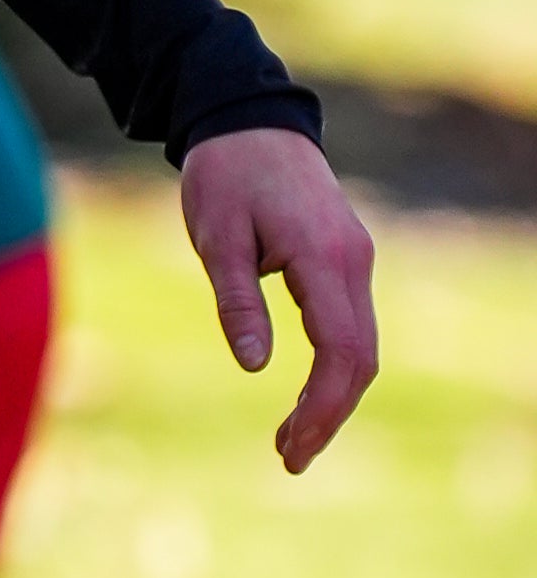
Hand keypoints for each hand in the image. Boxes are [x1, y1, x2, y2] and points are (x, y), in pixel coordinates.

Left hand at [180, 125, 374, 471]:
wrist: (249, 118)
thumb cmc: (225, 175)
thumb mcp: (216, 238)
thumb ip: (236, 300)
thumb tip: (253, 366)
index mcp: (324, 258)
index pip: (339, 350)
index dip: (321, 405)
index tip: (290, 446)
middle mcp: (354, 262)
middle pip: (360, 358)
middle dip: (329, 415)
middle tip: (288, 459)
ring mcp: (356, 261)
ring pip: (361, 346)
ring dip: (333, 396)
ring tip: (291, 440)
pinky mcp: (346, 260)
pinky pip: (351, 326)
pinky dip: (334, 367)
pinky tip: (306, 395)